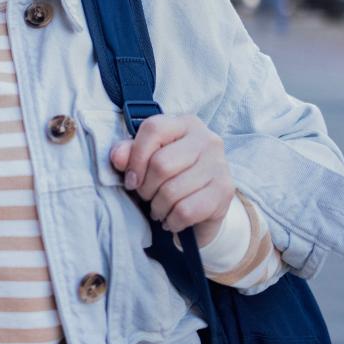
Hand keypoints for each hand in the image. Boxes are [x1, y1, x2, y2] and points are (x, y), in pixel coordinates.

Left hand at [109, 114, 234, 245]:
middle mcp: (206, 139)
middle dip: (146, 187)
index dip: (135, 157)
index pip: (153, 129)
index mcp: (185, 123)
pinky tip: (171, 219)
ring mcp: (219, 165)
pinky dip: (172, 220)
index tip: (131, 179)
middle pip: (161, 163)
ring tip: (158, 209)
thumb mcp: (147, 158)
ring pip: (172, 191)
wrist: (205, 203)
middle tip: (145, 196)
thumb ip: (129, 153)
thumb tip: (117, 157)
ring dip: (157, 207)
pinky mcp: (225, 192)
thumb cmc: (171, 174)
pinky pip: (186, 210)